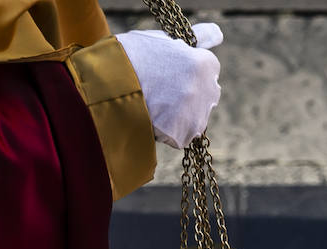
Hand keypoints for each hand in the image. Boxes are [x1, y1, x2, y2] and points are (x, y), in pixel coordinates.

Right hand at [115, 23, 222, 148]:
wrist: (109, 84)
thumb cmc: (132, 56)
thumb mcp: (164, 40)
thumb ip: (197, 39)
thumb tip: (218, 34)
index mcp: (205, 63)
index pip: (209, 69)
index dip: (188, 70)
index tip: (171, 72)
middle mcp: (207, 90)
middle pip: (205, 95)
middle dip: (189, 94)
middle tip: (161, 90)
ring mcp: (197, 115)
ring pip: (194, 117)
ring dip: (179, 115)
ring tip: (153, 104)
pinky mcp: (183, 136)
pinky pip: (180, 136)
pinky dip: (168, 132)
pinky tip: (151, 118)